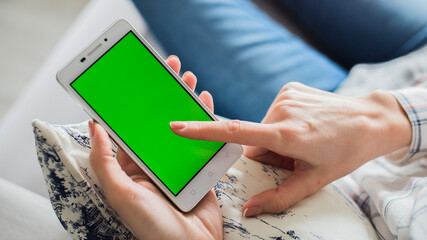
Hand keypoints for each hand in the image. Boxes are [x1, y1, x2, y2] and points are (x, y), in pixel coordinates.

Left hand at [89, 56, 221, 239]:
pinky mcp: (199, 168)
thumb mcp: (121, 194)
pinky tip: (206, 102)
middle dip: (163, 93)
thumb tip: (95, 126)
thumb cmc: (153, 227)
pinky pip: (202, 139)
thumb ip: (104, 161)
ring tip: (189, 78)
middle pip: (158, 121)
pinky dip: (205, 119)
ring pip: (181, 125)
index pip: (131, 127)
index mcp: (131, 168)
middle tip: (169, 67)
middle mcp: (154, 163)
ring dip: (185, 100)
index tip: (139, 78)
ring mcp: (178, 164)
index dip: (134, 102)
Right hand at [170, 82, 411, 216]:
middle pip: (253, 140)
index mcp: (287, 134)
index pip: (235, 133)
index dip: (203, 131)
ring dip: (274, 139)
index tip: (177, 127)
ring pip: (263, 127)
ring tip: (302, 141)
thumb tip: (249, 209)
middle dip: (266, 153)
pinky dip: (281, 123)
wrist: (369, 119)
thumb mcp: (315, 179)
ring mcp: (285, 96)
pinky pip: (273, 113)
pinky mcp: (289, 88)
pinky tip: (304, 126)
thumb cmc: (344, 151)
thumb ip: (280, 196)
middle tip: (293, 157)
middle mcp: (282, 111)